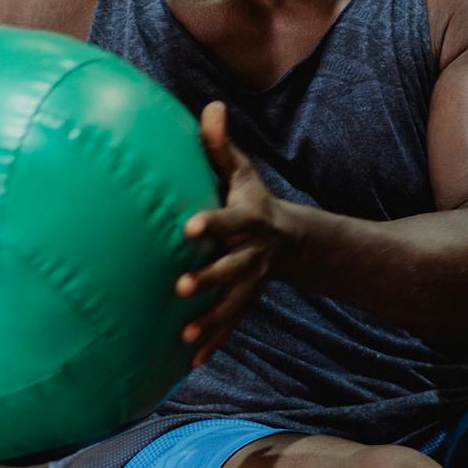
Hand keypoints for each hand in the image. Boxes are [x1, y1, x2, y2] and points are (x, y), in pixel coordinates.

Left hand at [176, 101, 284, 367]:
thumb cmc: (249, 198)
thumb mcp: (240, 170)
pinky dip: (213, 343)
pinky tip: (191, 361)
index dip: (212, 223)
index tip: (189, 226)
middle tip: (181, 286)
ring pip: (232, 304)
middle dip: (210, 278)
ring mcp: (250, 281)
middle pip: (232, 268)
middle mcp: (251, 254)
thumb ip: (220, 144)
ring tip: (185, 335)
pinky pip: (230, 325)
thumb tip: (210, 105)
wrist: (286, 239)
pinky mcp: (245, 301)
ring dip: (210, 321)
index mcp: (247, 219)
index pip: (230, 220)